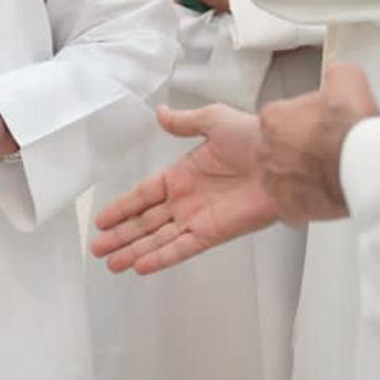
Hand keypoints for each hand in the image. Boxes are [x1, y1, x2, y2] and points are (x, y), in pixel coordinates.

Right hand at [90, 103, 275, 273]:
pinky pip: (181, 248)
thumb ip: (184, 122)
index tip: (102, 220)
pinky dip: (161, 258)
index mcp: (184, 175)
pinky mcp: (212, 233)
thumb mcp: (213, 120)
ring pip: (157, 239)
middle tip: (97, 248)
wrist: (282, 158)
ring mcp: (198, 219)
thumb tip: (161, 113)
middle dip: (121, 236)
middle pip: (145, 223)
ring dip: (133, 251)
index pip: (144, 195)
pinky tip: (139, 266)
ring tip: (110, 264)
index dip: (122, 207)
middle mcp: (187, 200)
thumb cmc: (253, 137)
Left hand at [258, 63, 379, 223]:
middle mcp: (266, 150)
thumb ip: (336, 75)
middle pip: (280, 147)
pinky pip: (294, 203)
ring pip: (285, 176)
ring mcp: (274, 181)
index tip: (321, 124)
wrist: (364, 164)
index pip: (280, 117)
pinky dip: (309, 199)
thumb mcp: (347, 79)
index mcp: (273, 118)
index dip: (305, 120)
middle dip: (300, 148)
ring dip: (303, 174)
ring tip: (330, 171)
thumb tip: (338, 75)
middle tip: (327, 149)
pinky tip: (328, 192)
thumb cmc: (352, 126)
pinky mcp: (287, 206)